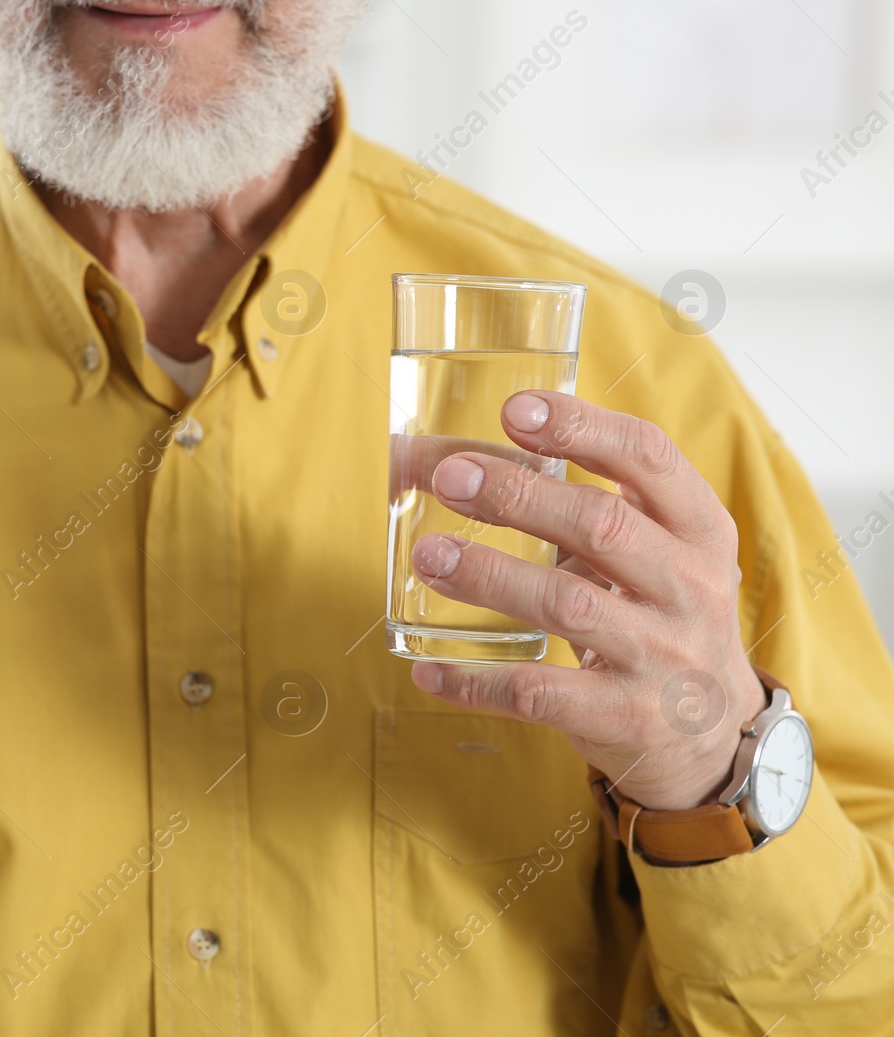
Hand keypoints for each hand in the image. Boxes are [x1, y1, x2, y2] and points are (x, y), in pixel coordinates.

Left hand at [405, 391, 766, 810]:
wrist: (713, 731)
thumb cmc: (655, 613)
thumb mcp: (650, 550)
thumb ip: (575, 505)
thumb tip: (443, 460)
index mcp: (698, 527)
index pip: (648, 457)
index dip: (581, 427)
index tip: (514, 411)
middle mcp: (691, 586)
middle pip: (600, 526)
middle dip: (518, 496)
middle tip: (450, 479)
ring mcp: (663, 655)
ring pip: (568, 605)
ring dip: (489, 576)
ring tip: (428, 556)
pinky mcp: (626, 715)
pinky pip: (539, 693)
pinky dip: (476, 680)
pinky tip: (428, 669)